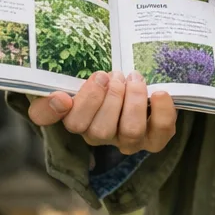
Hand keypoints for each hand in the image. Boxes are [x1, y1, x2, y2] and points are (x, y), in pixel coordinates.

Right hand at [27, 69, 176, 154]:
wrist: (131, 79)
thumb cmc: (98, 81)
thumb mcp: (71, 79)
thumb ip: (51, 92)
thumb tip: (60, 100)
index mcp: (77, 119)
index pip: (68, 124)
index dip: (71, 108)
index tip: (79, 87)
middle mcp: (99, 135)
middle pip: (99, 132)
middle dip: (109, 98)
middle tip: (115, 75)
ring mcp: (127, 139)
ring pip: (130, 132)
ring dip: (132, 100)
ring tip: (133, 79)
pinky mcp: (153, 137)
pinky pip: (161, 133)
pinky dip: (162, 112)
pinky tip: (158, 93)